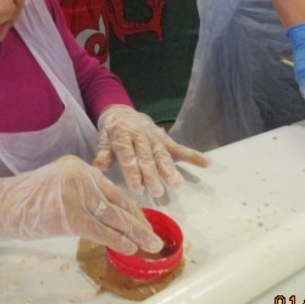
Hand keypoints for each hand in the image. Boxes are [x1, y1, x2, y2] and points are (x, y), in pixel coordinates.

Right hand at [0, 156, 162, 254]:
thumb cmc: (26, 201)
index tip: (143, 222)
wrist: (0, 205)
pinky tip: (130, 248)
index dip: (131, 208)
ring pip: (113, 217)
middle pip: (117, 202)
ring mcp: (74, 194)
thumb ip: (82, 193)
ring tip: (150, 245)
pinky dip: (118, 240)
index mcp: (78, 167)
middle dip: (138, 222)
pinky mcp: (69, 215)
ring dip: (135, 233)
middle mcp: (79, 176)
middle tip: (154, 236)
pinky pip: (101, 230)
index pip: (112, 189)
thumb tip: (109, 213)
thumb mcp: (57, 185)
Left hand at [92, 105, 209, 196]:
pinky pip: (179, 148)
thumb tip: (98, 166)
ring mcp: (155, 138)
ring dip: (170, 169)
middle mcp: (140, 136)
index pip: (128, 155)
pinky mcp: (165, 139)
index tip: (137, 187)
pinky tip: (206, 163)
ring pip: (163, 154)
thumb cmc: (111, 131)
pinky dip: (193, 155)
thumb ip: (103, 152)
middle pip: (147, 157)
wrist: (123, 112)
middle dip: (152, 175)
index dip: (133, 171)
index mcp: (122, 135)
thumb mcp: (102, 138)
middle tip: (157, 192)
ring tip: (177, 184)